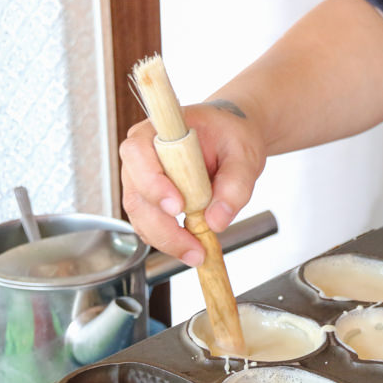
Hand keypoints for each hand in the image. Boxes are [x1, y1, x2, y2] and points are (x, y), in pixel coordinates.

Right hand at [119, 99, 265, 265]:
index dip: (153, 182)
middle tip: (194, 248)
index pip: (139, 153)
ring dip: (167, 240)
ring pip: (141, 217)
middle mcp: (142, 155)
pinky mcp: (150, 202)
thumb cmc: (232, 136)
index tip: (178, 207)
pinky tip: (191, 247)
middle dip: (164, 228)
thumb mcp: (245, 156)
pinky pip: (151, 226)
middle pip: (137, 196)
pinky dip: (170, 241)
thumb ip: (235, 186)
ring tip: (198, 253)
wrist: (231, 139)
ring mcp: (142, 180)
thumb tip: (216, 221)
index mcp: (160, 129)